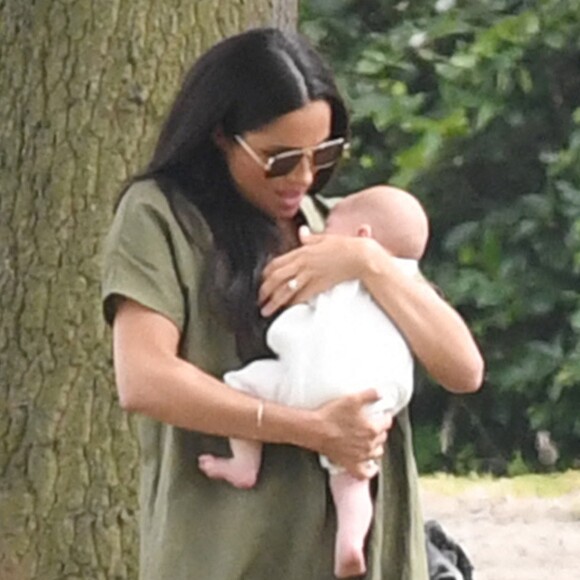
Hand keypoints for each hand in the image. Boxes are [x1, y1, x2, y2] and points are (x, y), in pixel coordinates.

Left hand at [259, 226, 379, 316]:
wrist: (360, 256)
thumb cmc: (346, 246)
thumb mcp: (325, 237)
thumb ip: (310, 237)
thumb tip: (302, 232)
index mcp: (302, 251)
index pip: (277, 263)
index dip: (266, 274)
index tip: (262, 282)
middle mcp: (303, 263)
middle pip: (277, 278)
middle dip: (265, 291)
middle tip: (259, 300)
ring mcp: (310, 274)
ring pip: (286, 289)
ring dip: (274, 301)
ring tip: (266, 310)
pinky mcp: (319, 285)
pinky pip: (301, 296)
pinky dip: (292, 303)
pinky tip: (287, 308)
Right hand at [313, 388, 392, 479]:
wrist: (315, 429)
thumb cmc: (331, 415)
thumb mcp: (352, 399)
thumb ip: (370, 395)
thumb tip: (381, 393)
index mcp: (372, 429)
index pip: (387, 423)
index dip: (386, 417)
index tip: (383, 414)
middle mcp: (369, 444)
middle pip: (382, 437)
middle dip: (380, 430)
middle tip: (374, 424)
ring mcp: (360, 456)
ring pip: (377, 453)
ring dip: (377, 446)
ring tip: (372, 440)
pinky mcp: (350, 464)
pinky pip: (364, 473)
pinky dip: (370, 471)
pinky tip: (370, 467)